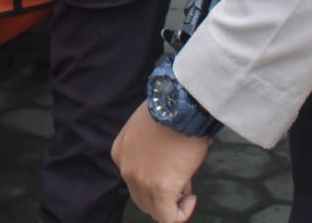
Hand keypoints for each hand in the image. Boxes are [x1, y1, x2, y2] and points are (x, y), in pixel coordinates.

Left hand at [112, 104, 210, 222]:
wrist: (181, 101)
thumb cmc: (172, 108)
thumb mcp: (151, 128)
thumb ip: (153, 153)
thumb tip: (172, 174)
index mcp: (120, 152)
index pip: (135, 179)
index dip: (156, 180)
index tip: (175, 169)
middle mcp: (125, 168)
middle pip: (142, 197)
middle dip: (163, 194)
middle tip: (183, 180)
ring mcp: (141, 179)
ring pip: (154, 209)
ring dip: (173, 203)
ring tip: (188, 188)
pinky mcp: (160, 188)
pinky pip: (168, 217)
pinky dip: (181, 214)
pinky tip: (191, 200)